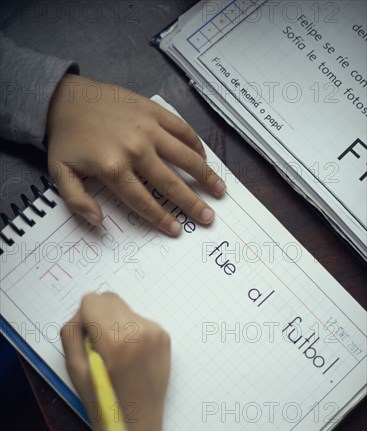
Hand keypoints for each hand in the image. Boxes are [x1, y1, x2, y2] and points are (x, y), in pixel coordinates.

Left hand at [46, 74, 225, 234]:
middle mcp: (136, 149)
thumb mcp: (60, 173)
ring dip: (205, 175)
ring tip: (220, 190)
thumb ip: (77, 200)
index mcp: (114, 168)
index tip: (176, 231)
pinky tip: (204, 157)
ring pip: (184, 156)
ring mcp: (148, 128)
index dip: (161, 219)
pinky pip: (181, 129)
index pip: (144, 201)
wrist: (66, 97)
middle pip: (170, 183)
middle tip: (208, 218)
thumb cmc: (66, 138)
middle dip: (192, 204)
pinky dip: (195, 144)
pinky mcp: (153, 111)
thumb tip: (98, 222)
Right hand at [60, 292, 170, 430]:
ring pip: (124, 309)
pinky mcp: (165, 337)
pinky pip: (139, 320)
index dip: (83, 319)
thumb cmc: (103, 401)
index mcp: (117, 340)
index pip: (92, 301)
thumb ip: (72, 332)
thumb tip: (82, 312)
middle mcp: (141, 330)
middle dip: (99, 316)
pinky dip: (131, 330)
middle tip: (99, 345)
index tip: (86, 340)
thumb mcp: (75, 369)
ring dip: (115, 322)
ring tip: (116, 353)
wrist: (138, 425)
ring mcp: (156, 333)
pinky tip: (130, 355)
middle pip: (109, 299)